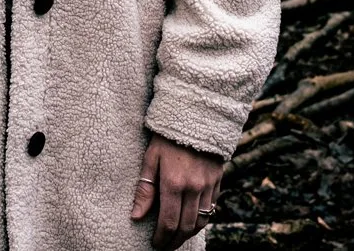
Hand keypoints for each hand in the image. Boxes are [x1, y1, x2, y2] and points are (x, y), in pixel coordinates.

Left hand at [130, 132, 222, 248]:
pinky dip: (201, 221)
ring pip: (200, 222)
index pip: (168, 222)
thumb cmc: (167, 136)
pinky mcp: (217, 182)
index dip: (161, 238)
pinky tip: (191, 223)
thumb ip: (144, 189)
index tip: (154, 244)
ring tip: (176, 239)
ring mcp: (208, 186)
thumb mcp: (150, 158)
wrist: (197, 116)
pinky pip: (211, 210)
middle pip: (185, 227)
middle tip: (164, 247)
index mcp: (174, 183)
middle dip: (174, 242)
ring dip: (188, 235)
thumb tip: (136, 216)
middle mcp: (194, 188)